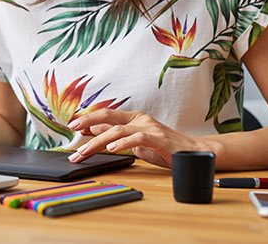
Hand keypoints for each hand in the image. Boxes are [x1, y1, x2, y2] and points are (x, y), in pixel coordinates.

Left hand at [66, 109, 209, 167]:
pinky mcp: (158, 139)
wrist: (194, 153)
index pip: (107, 115)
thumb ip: (117, 134)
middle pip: (109, 116)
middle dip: (88, 121)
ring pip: (118, 130)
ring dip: (99, 141)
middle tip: (72, 129)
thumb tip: (94, 129)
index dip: (89, 118)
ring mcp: (149, 127)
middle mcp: (140, 119)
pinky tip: (113, 149)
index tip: (73, 125)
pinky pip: (137, 138)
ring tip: (84, 151)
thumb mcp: (135, 141)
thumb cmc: (164, 148)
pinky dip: (123, 143)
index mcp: (134, 118)